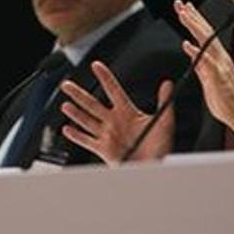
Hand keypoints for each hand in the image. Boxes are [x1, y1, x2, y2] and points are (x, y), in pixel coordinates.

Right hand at [58, 61, 173, 164]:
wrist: (154, 167)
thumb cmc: (160, 147)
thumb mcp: (164, 122)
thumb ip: (164, 102)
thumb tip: (168, 85)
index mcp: (128, 112)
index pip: (113, 90)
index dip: (105, 77)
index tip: (96, 65)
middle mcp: (115, 122)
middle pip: (92, 104)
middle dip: (79, 94)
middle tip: (67, 85)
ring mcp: (108, 135)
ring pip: (86, 121)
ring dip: (75, 113)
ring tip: (65, 105)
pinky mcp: (104, 150)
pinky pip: (87, 141)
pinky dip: (76, 136)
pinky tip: (67, 129)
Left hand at [174, 0, 233, 133]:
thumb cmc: (226, 98)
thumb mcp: (208, 78)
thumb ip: (200, 63)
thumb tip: (191, 50)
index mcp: (217, 57)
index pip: (205, 34)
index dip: (195, 19)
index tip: (184, 7)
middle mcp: (220, 58)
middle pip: (205, 32)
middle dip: (192, 17)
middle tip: (180, 4)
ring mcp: (220, 66)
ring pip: (207, 41)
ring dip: (194, 27)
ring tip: (183, 14)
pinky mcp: (218, 77)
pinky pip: (207, 63)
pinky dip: (197, 53)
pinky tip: (187, 45)